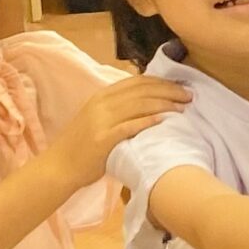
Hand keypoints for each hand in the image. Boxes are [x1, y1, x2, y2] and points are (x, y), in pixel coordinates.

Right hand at [54, 74, 192, 183]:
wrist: (59, 166)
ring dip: (164, 104)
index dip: (162, 82)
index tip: (181, 86)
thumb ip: (118, 109)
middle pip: (141, 90)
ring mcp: (101, 119)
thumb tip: (147, 103)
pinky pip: (129, 126)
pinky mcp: (102, 138)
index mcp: (102, 95)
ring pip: (138, 104)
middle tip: (189, 95)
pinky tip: (163, 121)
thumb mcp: (98, 119)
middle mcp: (101, 103)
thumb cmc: (82, 146)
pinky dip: (147, 121)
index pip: (137, 81)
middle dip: (169, 90)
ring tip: (182, 108)